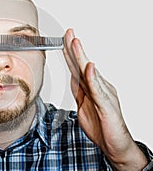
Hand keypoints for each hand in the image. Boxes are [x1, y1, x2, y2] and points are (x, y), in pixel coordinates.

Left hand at [63, 29, 146, 169]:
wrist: (115, 145)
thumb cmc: (101, 126)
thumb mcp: (83, 106)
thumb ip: (79, 92)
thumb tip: (72, 78)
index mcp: (91, 88)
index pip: (78, 68)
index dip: (69, 54)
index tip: (62, 40)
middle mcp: (99, 87)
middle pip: (83, 65)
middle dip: (74, 48)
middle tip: (68, 32)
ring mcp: (103, 95)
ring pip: (90, 73)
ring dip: (81, 57)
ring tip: (75, 42)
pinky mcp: (106, 106)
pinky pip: (98, 90)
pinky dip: (93, 78)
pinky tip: (89, 67)